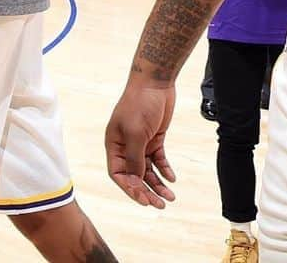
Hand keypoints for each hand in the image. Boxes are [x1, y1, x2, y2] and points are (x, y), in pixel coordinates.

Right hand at [105, 82, 176, 208]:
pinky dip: (165, 169)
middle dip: (146, 191)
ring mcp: (141, 143)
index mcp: (114, 146)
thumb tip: (136, 180)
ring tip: (170, 197)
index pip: (119, 175)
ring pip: (148, 170)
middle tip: (159, 205)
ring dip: (158, 183)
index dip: (130, 189)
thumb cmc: (140, 104)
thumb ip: (134, 157)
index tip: (143, 200)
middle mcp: (126, 147)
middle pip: (135, 176)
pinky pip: (159, 159)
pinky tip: (172, 178)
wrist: (156, 81)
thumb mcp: (135, 132)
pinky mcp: (155, 138)